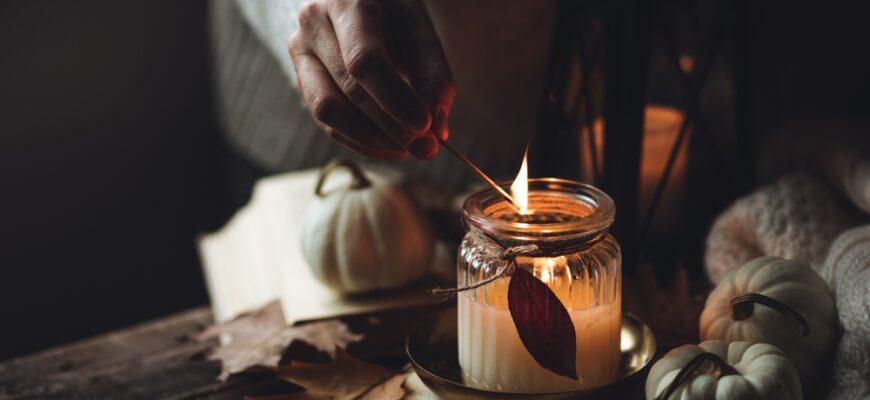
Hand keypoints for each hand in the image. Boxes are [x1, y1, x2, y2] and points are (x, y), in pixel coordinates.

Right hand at [288, 0, 454, 159]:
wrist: (352, 2)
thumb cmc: (392, 13)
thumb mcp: (419, 30)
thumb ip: (433, 76)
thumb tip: (437, 131)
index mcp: (345, 3)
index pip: (365, 61)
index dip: (395, 99)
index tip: (424, 126)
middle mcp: (313, 25)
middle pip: (350, 89)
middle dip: (391, 126)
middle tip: (426, 147)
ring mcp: (300, 54)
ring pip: (328, 111)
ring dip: (372, 139)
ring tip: (407, 150)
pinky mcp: (300, 80)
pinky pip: (326, 122)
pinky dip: (360, 141)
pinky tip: (388, 148)